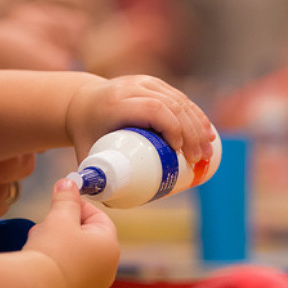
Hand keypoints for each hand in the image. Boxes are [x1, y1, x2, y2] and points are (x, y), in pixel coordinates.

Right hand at [23, 179, 119, 287]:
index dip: (78, 206)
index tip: (60, 201)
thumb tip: (68, 183)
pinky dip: (53, 263)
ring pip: (74, 255)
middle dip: (64, 226)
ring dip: (56, 243)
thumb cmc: (52, 252)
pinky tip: (37, 260)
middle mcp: (106, 270)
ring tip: (38, 241)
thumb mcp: (60, 217)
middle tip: (46, 223)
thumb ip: (66, 198)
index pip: (99, 217)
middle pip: (86, 237)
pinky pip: (65, 273)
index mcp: (110, 248)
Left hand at [66, 74, 215, 163]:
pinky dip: (195, 114)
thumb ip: (96, 177)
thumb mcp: (85, 152)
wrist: (80, 103)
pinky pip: (179, 97)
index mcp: (115, 103)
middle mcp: (131, 88)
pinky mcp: (153, 83)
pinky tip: (207, 131)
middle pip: (171, 106)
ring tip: (207, 151)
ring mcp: (143, 83)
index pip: (153, 110)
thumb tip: (110, 205)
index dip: (172, 128)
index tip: (179, 152)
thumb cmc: (85, 134)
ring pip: (179, 100)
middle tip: (199, 160)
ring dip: (198, 125)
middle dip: (191, 133)